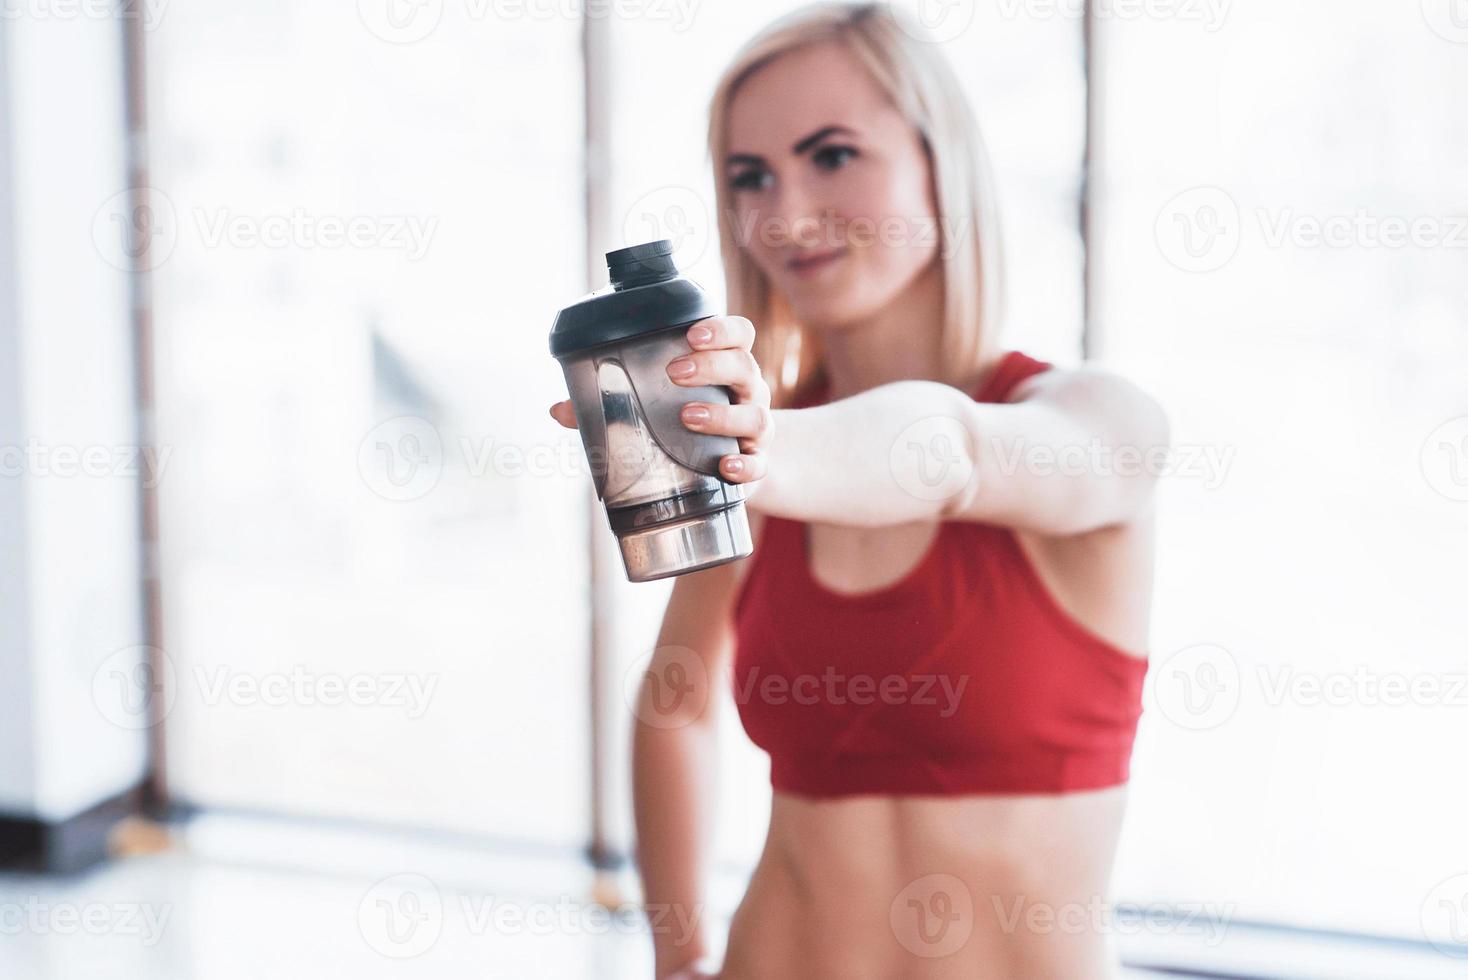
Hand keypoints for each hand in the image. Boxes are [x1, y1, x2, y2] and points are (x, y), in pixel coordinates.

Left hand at [548, 315, 772, 484]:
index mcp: (726, 368)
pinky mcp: (758, 463)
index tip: (691, 334)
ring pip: (755, 415)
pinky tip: (724, 467)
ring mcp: (756, 428)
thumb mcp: (659, 406)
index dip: (722, 330)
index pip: (740, 335)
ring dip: (722, 414)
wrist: (732, 467)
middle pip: (745, 367)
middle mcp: (748, 393)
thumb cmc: (690, 424)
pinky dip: (746, 466)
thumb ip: (611, 403)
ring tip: (687, 416)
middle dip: (711, 366)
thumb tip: (558, 409)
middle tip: (674, 372)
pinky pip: (760, 464)